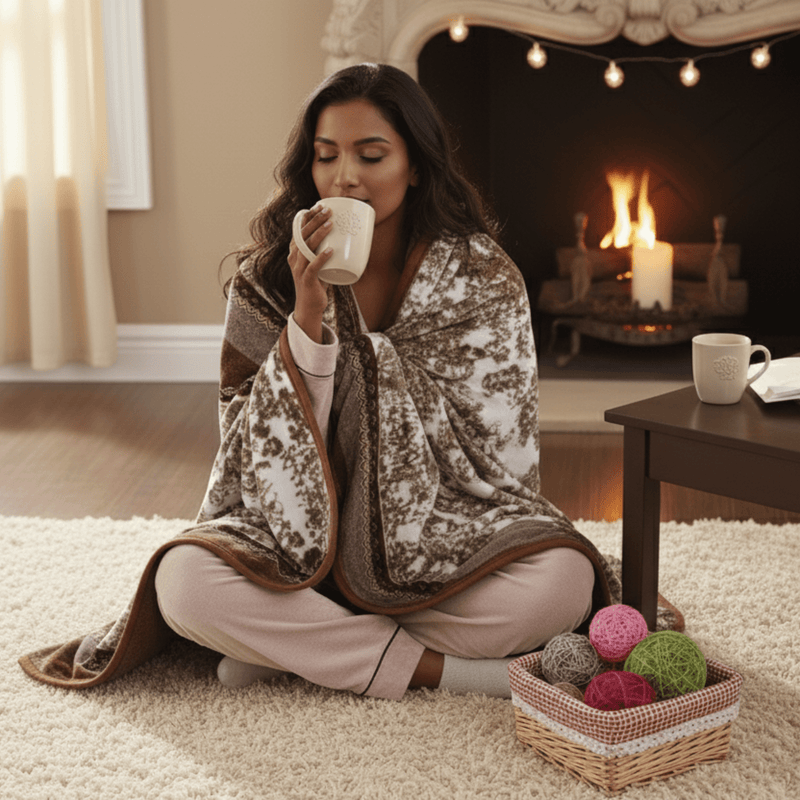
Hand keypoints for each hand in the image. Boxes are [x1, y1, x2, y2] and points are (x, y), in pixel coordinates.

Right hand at [288, 205, 333, 342]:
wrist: (309, 307)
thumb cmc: (316, 284)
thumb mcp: (319, 264)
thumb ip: (325, 253)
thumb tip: (345, 241)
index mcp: (295, 253)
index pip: (298, 230)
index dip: (306, 217)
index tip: (318, 206)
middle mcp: (294, 259)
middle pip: (302, 235)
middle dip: (314, 221)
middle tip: (327, 211)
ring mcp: (298, 270)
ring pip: (306, 248)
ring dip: (318, 234)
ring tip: (330, 224)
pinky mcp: (306, 281)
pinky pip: (313, 267)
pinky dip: (321, 258)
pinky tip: (330, 251)